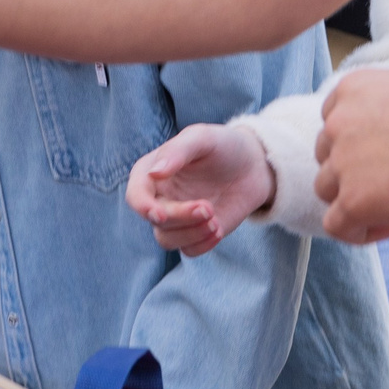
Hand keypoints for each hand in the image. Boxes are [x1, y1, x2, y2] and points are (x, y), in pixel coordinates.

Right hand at [129, 124, 273, 256]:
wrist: (252, 164)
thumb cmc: (222, 145)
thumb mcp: (201, 138)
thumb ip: (176, 151)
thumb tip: (154, 174)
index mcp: (150, 173)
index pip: (136, 196)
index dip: (143, 207)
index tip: (160, 214)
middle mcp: (158, 198)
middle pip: (156, 220)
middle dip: (181, 217)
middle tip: (208, 208)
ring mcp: (177, 218)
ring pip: (167, 240)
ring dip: (191, 234)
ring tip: (215, 220)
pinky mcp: (195, 233)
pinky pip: (189, 250)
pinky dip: (203, 244)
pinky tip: (219, 229)